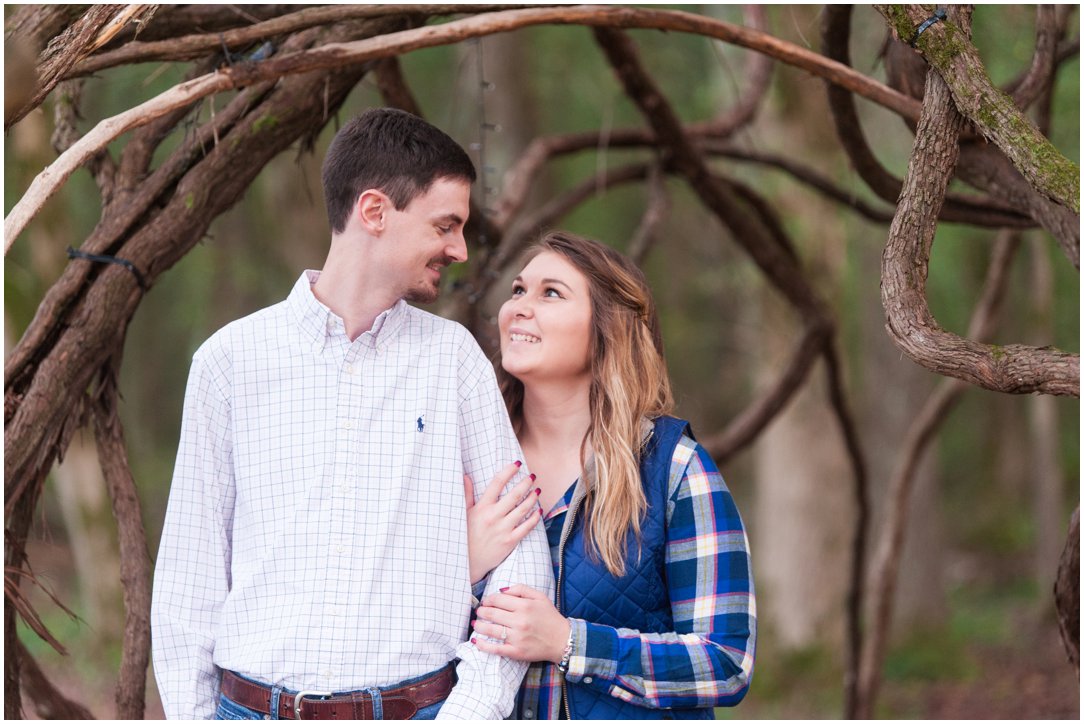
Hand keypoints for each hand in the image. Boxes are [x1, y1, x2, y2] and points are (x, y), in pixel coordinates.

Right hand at [464, 463, 542, 584]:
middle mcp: (493, 516)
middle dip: (526, 483)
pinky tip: (538, 511)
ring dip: (533, 498)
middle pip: (514, 495)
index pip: (497, 483)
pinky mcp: (510, 541)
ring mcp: (503, 529)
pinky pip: (526, 527)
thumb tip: (465, 476)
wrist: (467, 562)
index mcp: (482, 507)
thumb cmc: (465, 535)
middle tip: (532, 476)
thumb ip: (466, 494)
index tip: (517, 464)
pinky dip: (534, 517)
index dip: (508, 471)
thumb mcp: (463, 513)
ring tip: (537, 490)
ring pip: (523, 509)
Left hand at [472, 585, 570, 663]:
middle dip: (481, 612)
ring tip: (476, 624)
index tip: (486, 602)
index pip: (498, 600)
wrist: (563, 640)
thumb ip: (520, 589)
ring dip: (479, 626)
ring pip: (491, 630)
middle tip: (479, 612)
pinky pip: (495, 649)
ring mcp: (517, 638)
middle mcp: (520, 621)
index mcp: (525, 606)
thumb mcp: (540, 596)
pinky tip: (476, 641)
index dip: (488, 600)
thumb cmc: (550, 617)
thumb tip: (501, 590)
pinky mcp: (517, 652)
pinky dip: (483, 645)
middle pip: (491, 614)